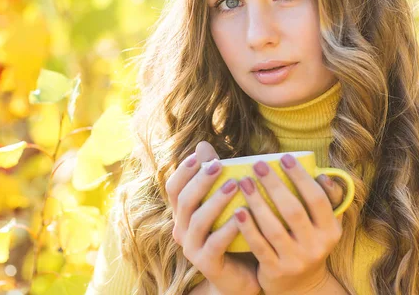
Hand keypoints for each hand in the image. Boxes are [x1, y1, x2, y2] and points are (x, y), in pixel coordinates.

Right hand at [166, 141, 260, 294]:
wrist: (244, 274)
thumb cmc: (235, 233)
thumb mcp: (224, 202)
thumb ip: (215, 177)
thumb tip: (202, 144)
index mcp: (183, 214)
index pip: (174, 188)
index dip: (184, 171)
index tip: (200, 156)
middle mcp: (181, 230)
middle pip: (183, 201)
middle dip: (201, 181)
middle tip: (219, 165)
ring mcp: (192, 249)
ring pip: (198, 221)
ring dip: (216, 201)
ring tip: (236, 185)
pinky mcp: (207, 264)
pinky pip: (215, 244)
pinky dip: (228, 228)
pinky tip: (243, 215)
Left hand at [233, 154, 344, 294]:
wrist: (301, 286)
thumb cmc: (307, 242)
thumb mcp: (322, 225)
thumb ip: (324, 200)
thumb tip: (322, 173)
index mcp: (330, 229)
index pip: (318, 199)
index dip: (301, 177)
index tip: (283, 157)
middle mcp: (316, 246)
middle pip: (294, 211)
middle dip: (275, 185)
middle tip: (257, 164)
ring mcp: (296, 260)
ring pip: (274, 228)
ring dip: (257, 202)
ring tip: (244, 182)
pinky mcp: (276, 271)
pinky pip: (260, 247)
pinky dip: (248, 229)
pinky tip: (237, 211)